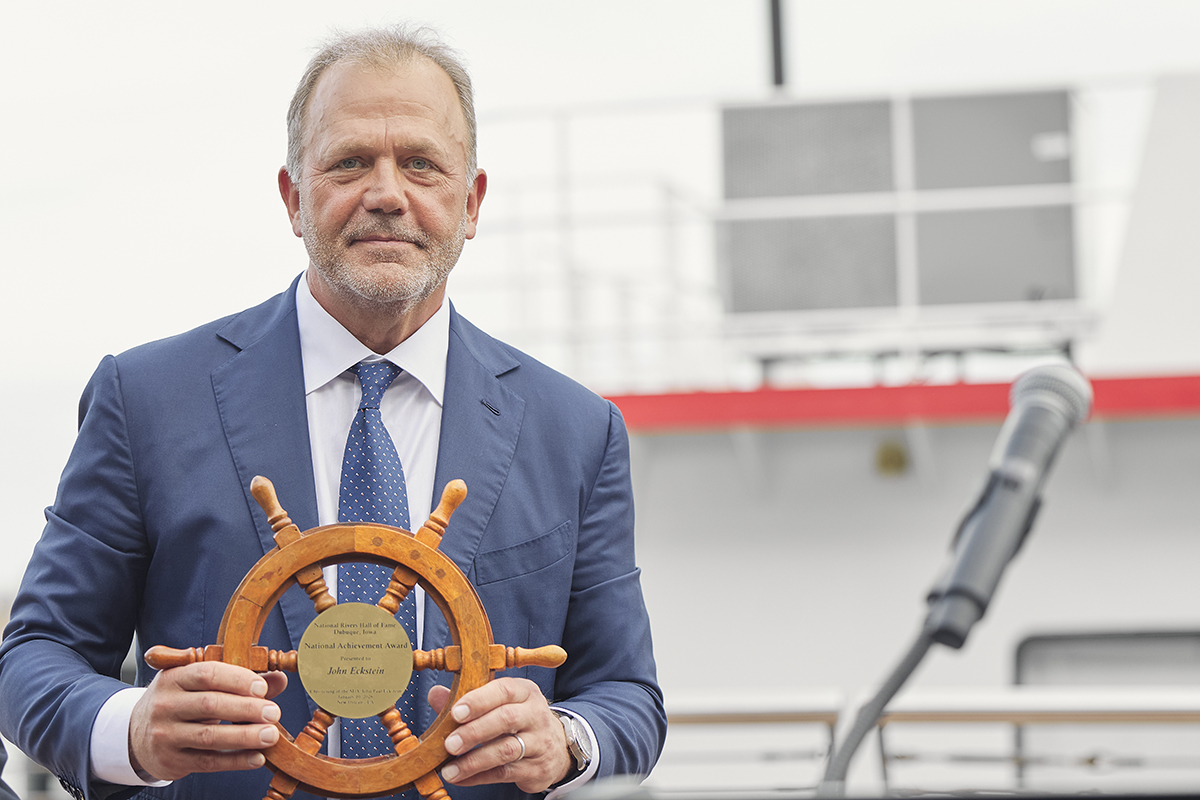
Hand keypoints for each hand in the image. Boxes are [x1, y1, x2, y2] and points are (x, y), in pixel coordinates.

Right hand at [128, 662, 286, 781]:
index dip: (237, 679)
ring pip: (209, 736)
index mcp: (173, 678)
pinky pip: (207, 762)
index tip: (262, 687)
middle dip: (246, 709)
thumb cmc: (179, 702)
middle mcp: (165, 705)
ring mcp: (165, 734)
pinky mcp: (170, 760)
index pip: (207, 673)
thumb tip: (279, 678)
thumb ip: (238, 681)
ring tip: (271, 735)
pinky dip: (235, 761)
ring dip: (245, 737)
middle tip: (274, 713)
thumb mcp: (198, 685)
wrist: (136, 735)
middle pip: (210, 704)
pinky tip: (257, 757)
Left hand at [430, 678, 572, 793]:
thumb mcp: (500, 703)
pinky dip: (479, 777)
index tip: (456, 713)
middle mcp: (536, 714)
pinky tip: (461, 778)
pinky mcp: (537, 768)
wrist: (555, 747)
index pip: (504, 690)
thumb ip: (469, 699)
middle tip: (449, 744)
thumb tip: (435, 694)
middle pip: (507, 719)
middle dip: (474, 732)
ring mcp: (540, 742)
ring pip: (507, 750)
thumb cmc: (519, 720)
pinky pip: (505, 773)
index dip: (478, 701)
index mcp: (525, 692)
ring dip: (474, 761)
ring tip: (450, 770)